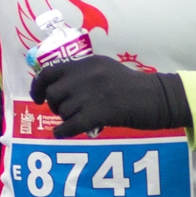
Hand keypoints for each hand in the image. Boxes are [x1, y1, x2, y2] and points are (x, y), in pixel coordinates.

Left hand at [30, 56, 190, 138]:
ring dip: (64, 119)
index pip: (49, 71)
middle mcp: (87, 75)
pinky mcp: (100, 112)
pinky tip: (62, 134)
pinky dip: (63, 132)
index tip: (37, 98)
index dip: (38, 86)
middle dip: (53, 106)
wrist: (158, 97)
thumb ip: (84, 73)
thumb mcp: (106, 69)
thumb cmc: (133, 86)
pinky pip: (71, 125)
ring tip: (75, 121)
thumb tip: (58, 85)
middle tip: (63, 112)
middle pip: (53, 94)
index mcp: (87, 62)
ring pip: (63, 111)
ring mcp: (93, 93)